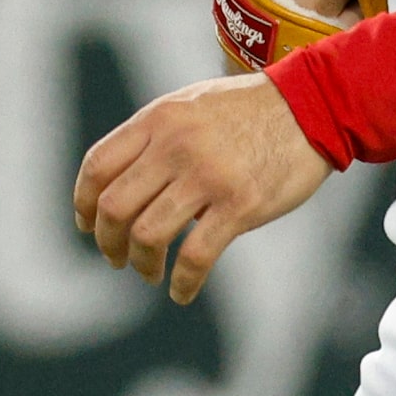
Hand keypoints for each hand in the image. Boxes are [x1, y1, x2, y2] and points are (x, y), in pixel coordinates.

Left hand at [73, 72, 331, 304]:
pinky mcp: (240, 204)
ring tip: (151, 272)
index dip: (83, 203)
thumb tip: (117, 180)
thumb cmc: (251, 108)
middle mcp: (177, 145)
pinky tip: (182, 291)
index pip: (98, 165)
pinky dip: (182, 284)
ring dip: (142, 265)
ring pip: (148, 236)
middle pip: (114, 207)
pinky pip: (195, 258)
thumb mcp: (192, 104)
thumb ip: (155, 134)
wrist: (312, 104)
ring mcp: (208, 175)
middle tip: (118, 257)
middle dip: (109, 242)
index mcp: (160, 118)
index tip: (87, 225)